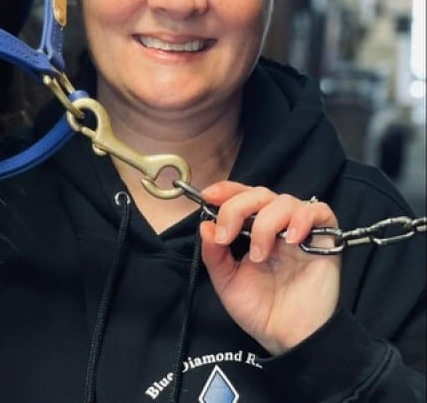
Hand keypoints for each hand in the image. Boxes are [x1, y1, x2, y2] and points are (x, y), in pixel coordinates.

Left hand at [199, 180, 340, 355]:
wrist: (290, 339)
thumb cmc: (262, 311)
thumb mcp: (228, 283)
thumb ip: (214, 255)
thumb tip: (205, 226)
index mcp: (255, 230)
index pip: (242, 196)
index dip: (226, 191)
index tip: (208, 197)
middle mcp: (278, 226)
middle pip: (260, 194)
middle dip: (237, 207)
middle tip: (226, 236)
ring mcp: (302, 231)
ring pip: (285, 201)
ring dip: (266, 222)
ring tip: (259, 254)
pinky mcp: (326, 240)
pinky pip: (319, 212)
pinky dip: (303, 218)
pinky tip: (292, 238)